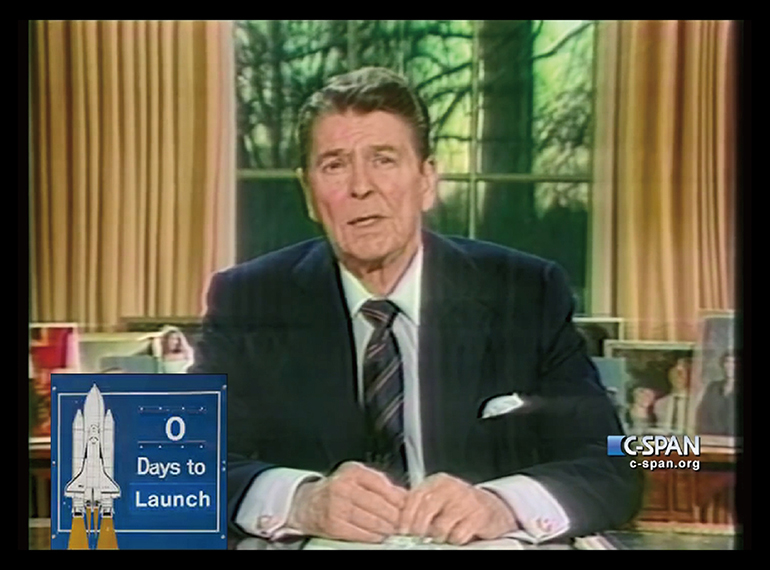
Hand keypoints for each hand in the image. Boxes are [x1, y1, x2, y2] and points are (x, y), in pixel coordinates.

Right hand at [287, 461, 406, 542]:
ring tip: (392, 529)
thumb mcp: (357, 477)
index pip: (383, 485)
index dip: (399, 499)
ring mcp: (337, 506)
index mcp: (353, 472)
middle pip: (380, 505)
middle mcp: (344, 487)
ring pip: (373, 521)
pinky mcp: (334, 525)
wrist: (309, 504)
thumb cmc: (337, 490)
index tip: (407, 507)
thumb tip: (405, 495)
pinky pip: (361, 533)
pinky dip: (373, 536)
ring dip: (386, 528)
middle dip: (395, 516)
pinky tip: (379, 535)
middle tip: (402, 522)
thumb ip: (380, 483)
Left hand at [399, 473, 517, 544]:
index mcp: (437, 482)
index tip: (402, 530)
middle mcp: (451, 487)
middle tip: (419, 537)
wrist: (490, 508)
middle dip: (419, 528)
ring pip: (441, 525)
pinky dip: (454, 540)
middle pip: (426, 509)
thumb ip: (419, 505)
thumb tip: (397, 519)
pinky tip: (457, 535)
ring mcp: (466, 500)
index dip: (406, 516)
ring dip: (438, 536)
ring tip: (442, 535)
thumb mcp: (438, 498)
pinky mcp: (478, 515)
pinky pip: (458, 534)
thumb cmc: (458, 505)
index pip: (415, 496)